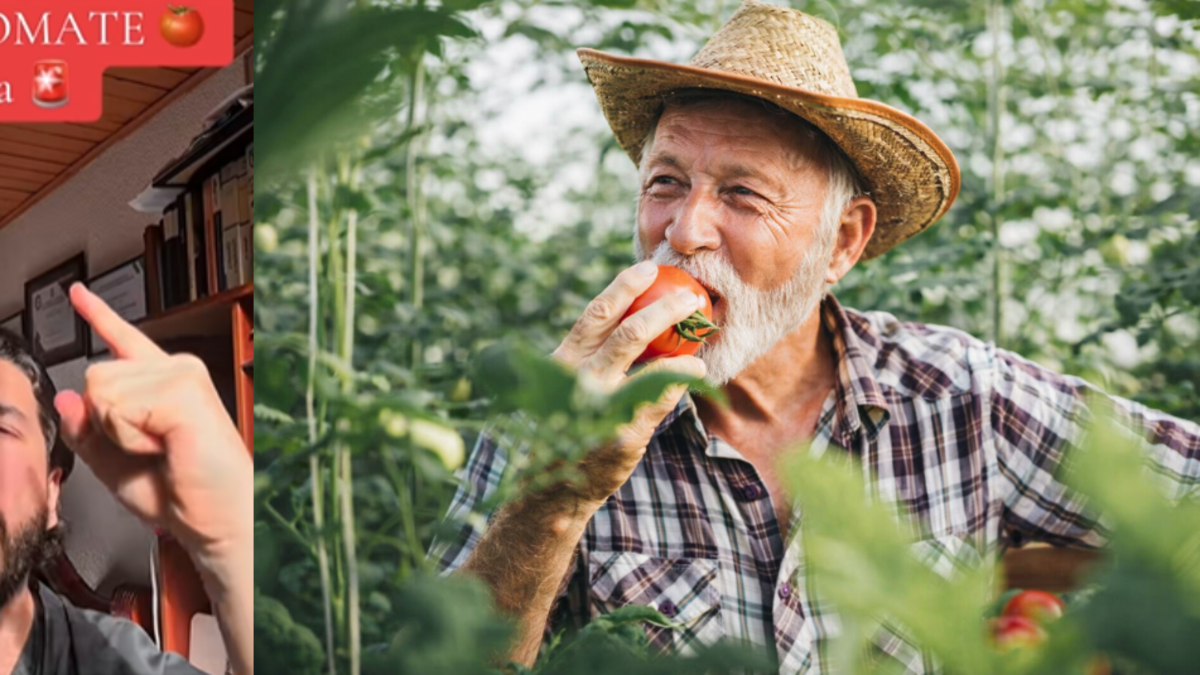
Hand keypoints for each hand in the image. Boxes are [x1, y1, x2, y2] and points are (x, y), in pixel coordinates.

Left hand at [53, 284, 252, 563]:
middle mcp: (175, 370)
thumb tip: (69, 397)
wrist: (214, 518)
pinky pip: (119, 407)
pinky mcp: (184, 390)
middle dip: (105, 422)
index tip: (77, 292)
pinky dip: (130, 437)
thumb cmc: (178, 493)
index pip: (123, 340)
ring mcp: (183, 375)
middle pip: (95, 376)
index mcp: (161, 383)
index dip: (97, 314)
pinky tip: (164, 444)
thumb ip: (86, 430)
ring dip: (118, 431)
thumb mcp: (113, 462)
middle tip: (149, 446)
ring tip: (159, 446)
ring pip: (103, 391)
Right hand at [549, 261, 707, 506]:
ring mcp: (602, 408)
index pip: (594, 315)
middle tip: (688, 295)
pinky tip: (696, 368)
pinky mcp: (624, 433)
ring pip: (649, 362)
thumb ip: (592, 356)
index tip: (647, 268)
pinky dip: (680, 377)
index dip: (622, 287)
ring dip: (680, 342)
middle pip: (626, 332)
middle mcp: (579, 380)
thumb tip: (634, 318)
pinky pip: (660, 396)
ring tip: (700, 330)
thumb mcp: (568, 385)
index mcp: (563, 361)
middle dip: (663, 308)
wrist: (554, 487)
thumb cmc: (566, 427)